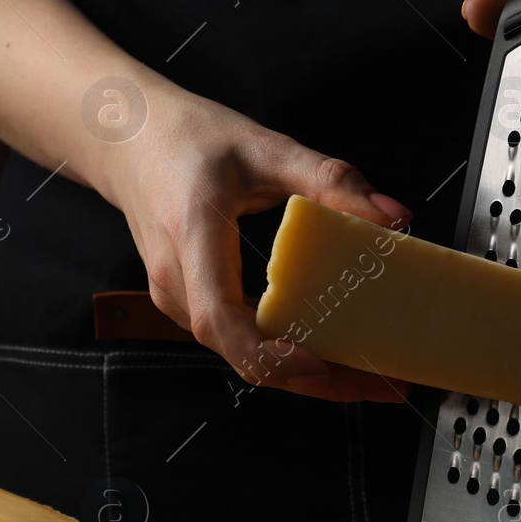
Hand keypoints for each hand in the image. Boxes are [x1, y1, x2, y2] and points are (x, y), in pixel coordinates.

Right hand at [102, 88, 413, 403]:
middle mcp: (175, 278)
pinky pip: (235, 337)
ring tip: (366, 372)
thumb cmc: (190, 137)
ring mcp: (174, 295)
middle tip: (378, 384)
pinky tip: (327, 347)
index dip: (266, 353)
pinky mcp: (186, 300)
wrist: (126, 137)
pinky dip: (281, 350)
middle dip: (310, 378)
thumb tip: (395, 217)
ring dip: (300, 372)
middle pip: (238, 352)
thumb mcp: (267, 147)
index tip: (316, 364)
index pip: (219, 317)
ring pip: (238, 353)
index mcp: (192, 234)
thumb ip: (332, 180)